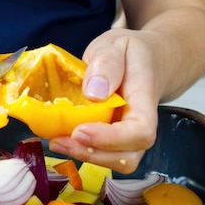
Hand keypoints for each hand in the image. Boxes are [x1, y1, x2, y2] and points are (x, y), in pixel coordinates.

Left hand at [48, 29, 160, 172]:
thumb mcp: (117, 44)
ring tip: (57, 141)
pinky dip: (81, 150)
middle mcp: (142, 124)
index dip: (111, 139)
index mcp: (145, 99)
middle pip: (128, 156)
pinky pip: (102, 154)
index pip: (140, 131)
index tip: (80, 131)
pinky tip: (61, 137)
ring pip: (115, 161)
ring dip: (85, 156)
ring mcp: (129, 136)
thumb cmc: (132, 54)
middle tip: (59, 140)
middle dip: (93, 154)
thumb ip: (107, 63)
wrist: (147, 60)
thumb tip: (93, 93)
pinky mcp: (114, 139)